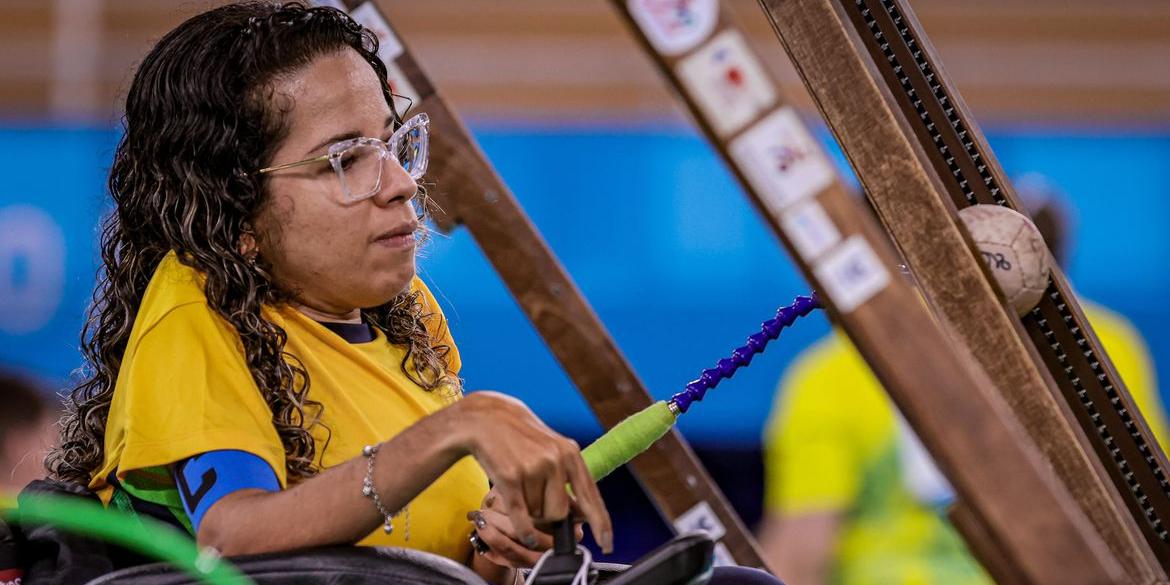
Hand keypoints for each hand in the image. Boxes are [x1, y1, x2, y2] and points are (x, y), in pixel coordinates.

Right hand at [453, 392, 612, 552]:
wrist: (487, 417)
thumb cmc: (522, 438)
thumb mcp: (553, 451)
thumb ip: (570, 481)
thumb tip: (583, 517)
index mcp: (571, 454)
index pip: (591, 497)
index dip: (601, 524)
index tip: (607, 544)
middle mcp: (555, 460)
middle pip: (560, 514)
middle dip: (547, 515)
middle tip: (533, 497)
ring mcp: (533, 468)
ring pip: (537, 514)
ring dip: (528, 510)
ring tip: (519, 487)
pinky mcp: (509, 476)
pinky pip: (521, 516)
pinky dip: (524, 529)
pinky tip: (525, 532)